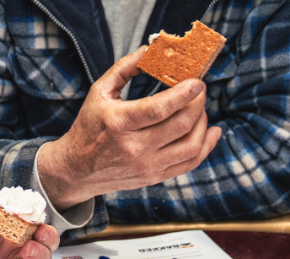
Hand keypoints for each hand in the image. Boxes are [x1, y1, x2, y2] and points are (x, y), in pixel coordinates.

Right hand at [38, 45, 222, 208]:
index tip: (198, 83)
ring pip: (191, 146)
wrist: (77, 170)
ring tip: (200, 109)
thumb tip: (150, 50)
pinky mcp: (154, 177)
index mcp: (119, 123)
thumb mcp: (99, 93)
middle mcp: (135, 148)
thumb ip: (124, 68)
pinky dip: (205, 147)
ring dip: (203, 123)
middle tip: (200, 92)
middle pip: (181, 125)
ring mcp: (147, 166)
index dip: (184, 94)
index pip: (160, 109)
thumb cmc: (89, 127)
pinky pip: (189, 163)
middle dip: (198, 104)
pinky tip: (211, 132)